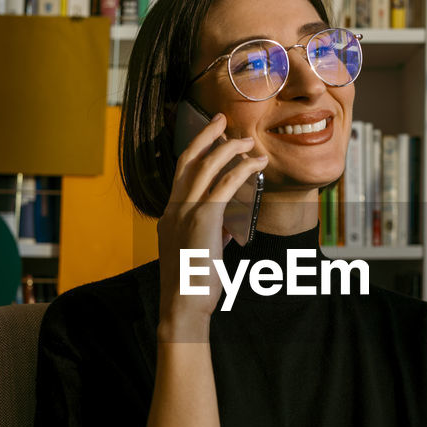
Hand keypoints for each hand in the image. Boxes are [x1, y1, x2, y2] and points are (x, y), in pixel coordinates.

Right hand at [158, 112, 265, 323]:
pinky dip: (241, 171)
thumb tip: (227, 225)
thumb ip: (211, 233)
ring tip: (249, 143)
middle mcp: (173, 208)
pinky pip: (224, 186)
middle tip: (223, 120)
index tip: (211, 136)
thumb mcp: (199, 252)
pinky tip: (256, 165)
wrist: (183, 305)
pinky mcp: (203, 220)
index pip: (181, 173)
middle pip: (188, 160)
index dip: (196, 150)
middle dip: (206, 136)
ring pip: (206, 167)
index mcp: (170, 215)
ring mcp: (185, 212)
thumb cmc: (192, 285)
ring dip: (229, 150)